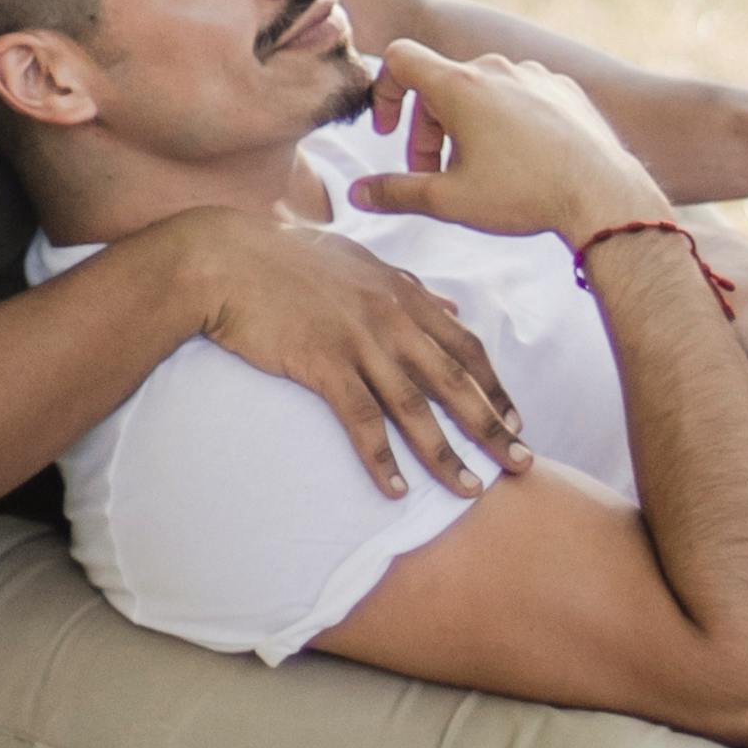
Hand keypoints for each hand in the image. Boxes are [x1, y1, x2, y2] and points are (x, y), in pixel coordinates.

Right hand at [175, 210, 521, 502]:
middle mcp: (390, 316)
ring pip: (415, 407)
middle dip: (493, 426)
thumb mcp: (359, 260)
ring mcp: (358, 339)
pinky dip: (380, 458)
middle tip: (522, 464)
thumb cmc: (286, 257)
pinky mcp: (322, 362)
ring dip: (446, 454)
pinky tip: (395, 490)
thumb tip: (448, 304)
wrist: (225, 258)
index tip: (517, 420)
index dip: (494, 386)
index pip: (465, 345)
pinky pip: (361, 420)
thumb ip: (408, 285)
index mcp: (402, 292)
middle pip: (454, 381)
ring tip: (471, 490)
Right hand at [349, 40, 660, 249]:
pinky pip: (521, 94)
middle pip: (441, 83)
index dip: (383, 91)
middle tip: (435, 175)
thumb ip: (397, 192)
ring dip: (467, 125)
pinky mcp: (563, 88)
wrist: (602, 193)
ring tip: (480, 171)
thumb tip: (357, 194)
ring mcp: (534, 74)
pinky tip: (521, 160)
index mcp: (460, 85)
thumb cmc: (523, 194)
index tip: (388, 133)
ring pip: (482, 89)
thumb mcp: (449, 201)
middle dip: (428, 128)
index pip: (401, 58)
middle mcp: (496, 67)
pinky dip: (507, 120)